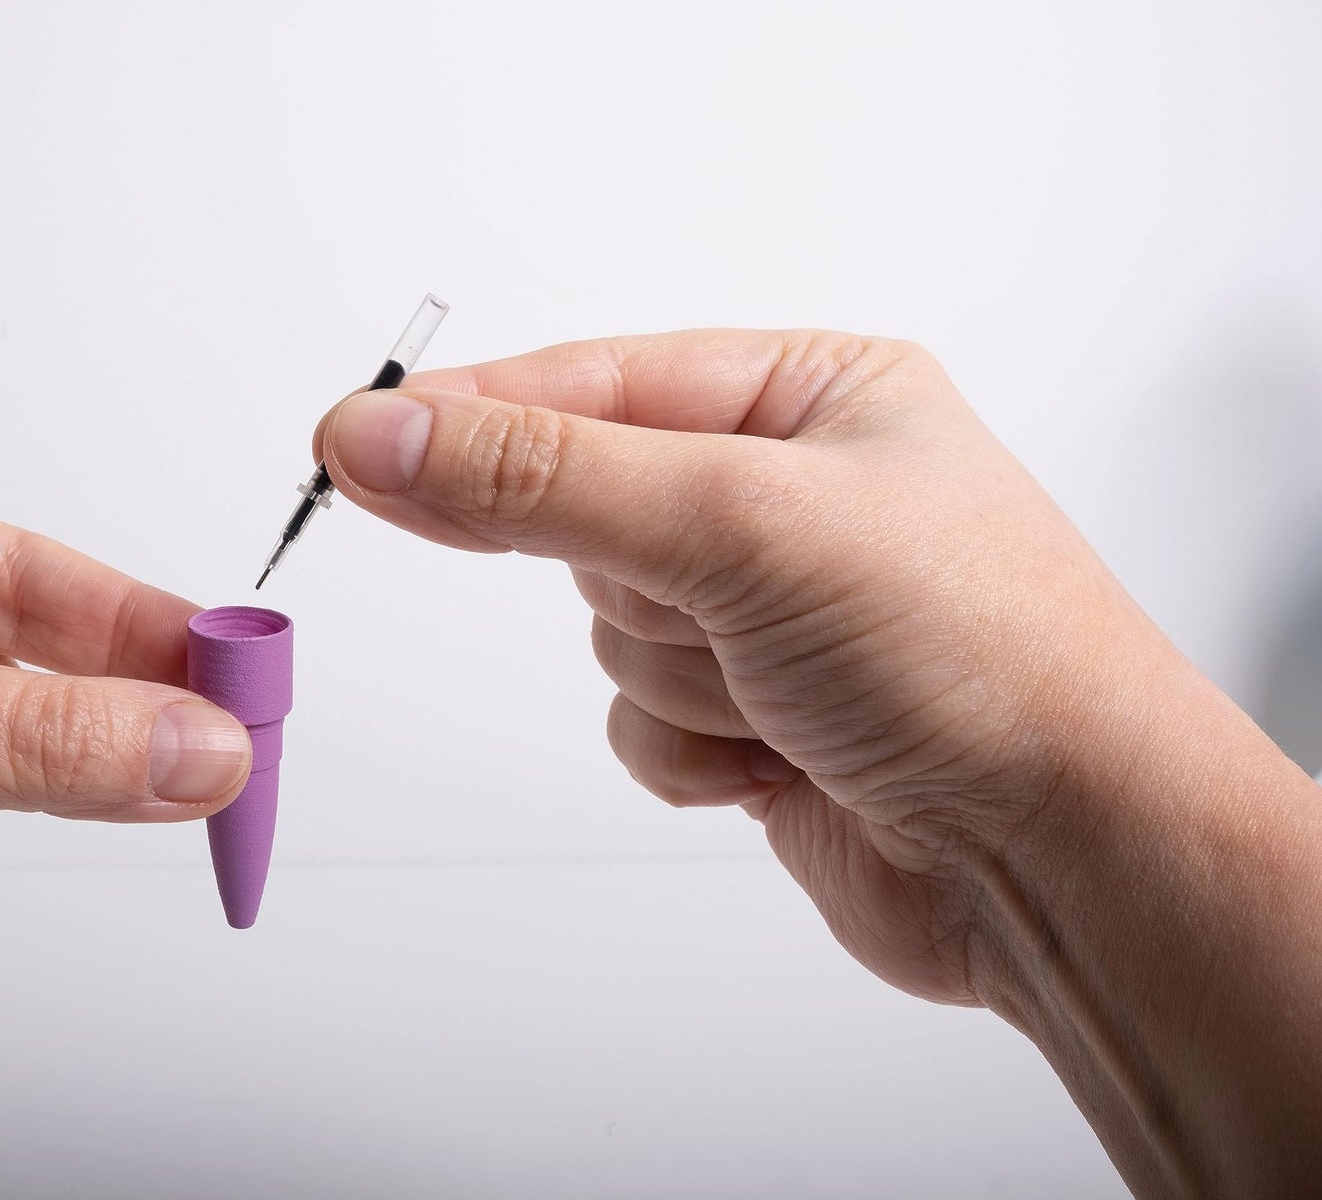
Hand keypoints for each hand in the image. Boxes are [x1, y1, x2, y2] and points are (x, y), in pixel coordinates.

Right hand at [317, 331, 1103, 1003]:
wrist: (1066, 859)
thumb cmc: (979, 660)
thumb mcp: (741, 526)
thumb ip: (542, 478)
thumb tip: (384, 434)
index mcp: (814, 397)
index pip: (595, 381)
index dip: (474, 414)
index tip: (353, 439)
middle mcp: (790, 496)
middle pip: (589, 514)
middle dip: (642, 582)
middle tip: (714, 606)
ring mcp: (771, 613)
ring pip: (606, 629)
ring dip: (678, 677)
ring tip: (788, 691)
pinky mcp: (757, 716)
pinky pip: (638, 719)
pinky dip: (692, 749)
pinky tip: (785, 754)